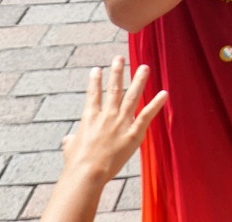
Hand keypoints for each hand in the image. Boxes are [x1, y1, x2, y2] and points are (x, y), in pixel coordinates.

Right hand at [42, 58, 166, 221]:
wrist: (87, 172)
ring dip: (139, 80)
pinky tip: (164, 94)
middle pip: (113, 89)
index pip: (93, 94)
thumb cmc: (76, 163)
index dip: (95, 80)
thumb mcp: (70, 148)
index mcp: (90, 117)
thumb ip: (70, 140)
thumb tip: (67, 140)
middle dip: (117, 72)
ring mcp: (120, 122)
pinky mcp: (133, 133)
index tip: (97, 69)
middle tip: (119, 58)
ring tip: (144, 67)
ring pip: (132, 96)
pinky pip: (147, 115)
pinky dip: (156, 104)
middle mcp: (106, 115)